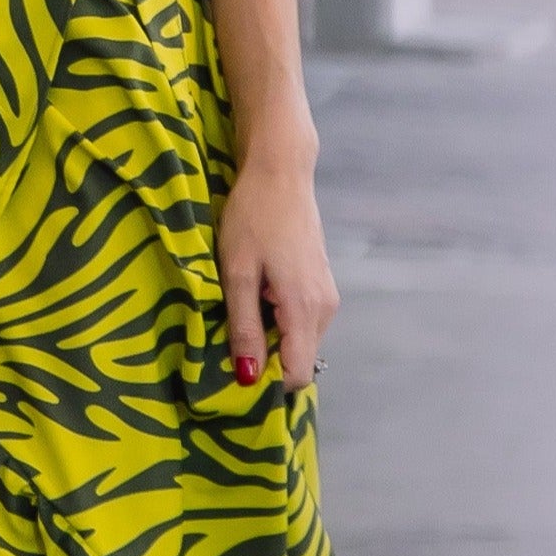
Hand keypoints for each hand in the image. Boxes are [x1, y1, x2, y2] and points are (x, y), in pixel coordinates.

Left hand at [216, 136, 337, 386]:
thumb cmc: (253, 217)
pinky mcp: (321, 285)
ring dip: (270, 338)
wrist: (281, 172)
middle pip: (299, 360)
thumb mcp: (236, 273)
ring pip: (299, 341)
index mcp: (304, 309)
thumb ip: (244, 328)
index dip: (267, 383)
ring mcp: (327, 296)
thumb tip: (247, 378)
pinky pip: (301, 321)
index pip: (298, 374)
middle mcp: (324, 309)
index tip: (235, 374)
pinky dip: (278, 321)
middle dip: (266, 361)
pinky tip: (255, 295)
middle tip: (228, 339)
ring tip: (240, 309)